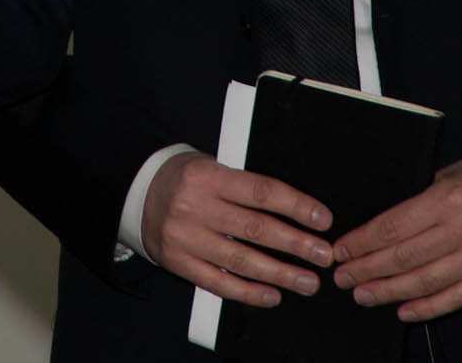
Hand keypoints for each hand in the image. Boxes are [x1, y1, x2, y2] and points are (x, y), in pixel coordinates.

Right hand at [141, 150, 335, 306]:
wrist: (138, 192)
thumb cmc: (185, 178)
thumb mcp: (211, 166)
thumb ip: (245, 186)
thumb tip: (294, 211)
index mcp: (208, 176)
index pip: (261, 192)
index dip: (296, 206)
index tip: (322, 220)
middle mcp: (195, 207)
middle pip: (255, 229)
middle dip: (296, 244)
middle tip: (323, 256)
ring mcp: (185, 238)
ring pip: (240, 260)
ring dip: (279, 274)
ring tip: (306, 282)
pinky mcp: (178, 262)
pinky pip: (218, 283)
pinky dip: (248, 292)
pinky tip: (272, 295)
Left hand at [331, 154, 461, 321]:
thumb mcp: (444, 176)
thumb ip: (415, 201)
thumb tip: (374, 230)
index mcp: (447, 199)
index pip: (392, 227)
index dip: (362, 243)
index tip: (341, 251)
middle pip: (404, 257)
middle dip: (367, 269)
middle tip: (343, 277)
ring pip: (426, 281)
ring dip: (389, 292)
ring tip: (364, 295)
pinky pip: (456, 297)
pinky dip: (427, 308)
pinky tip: (403, 310)